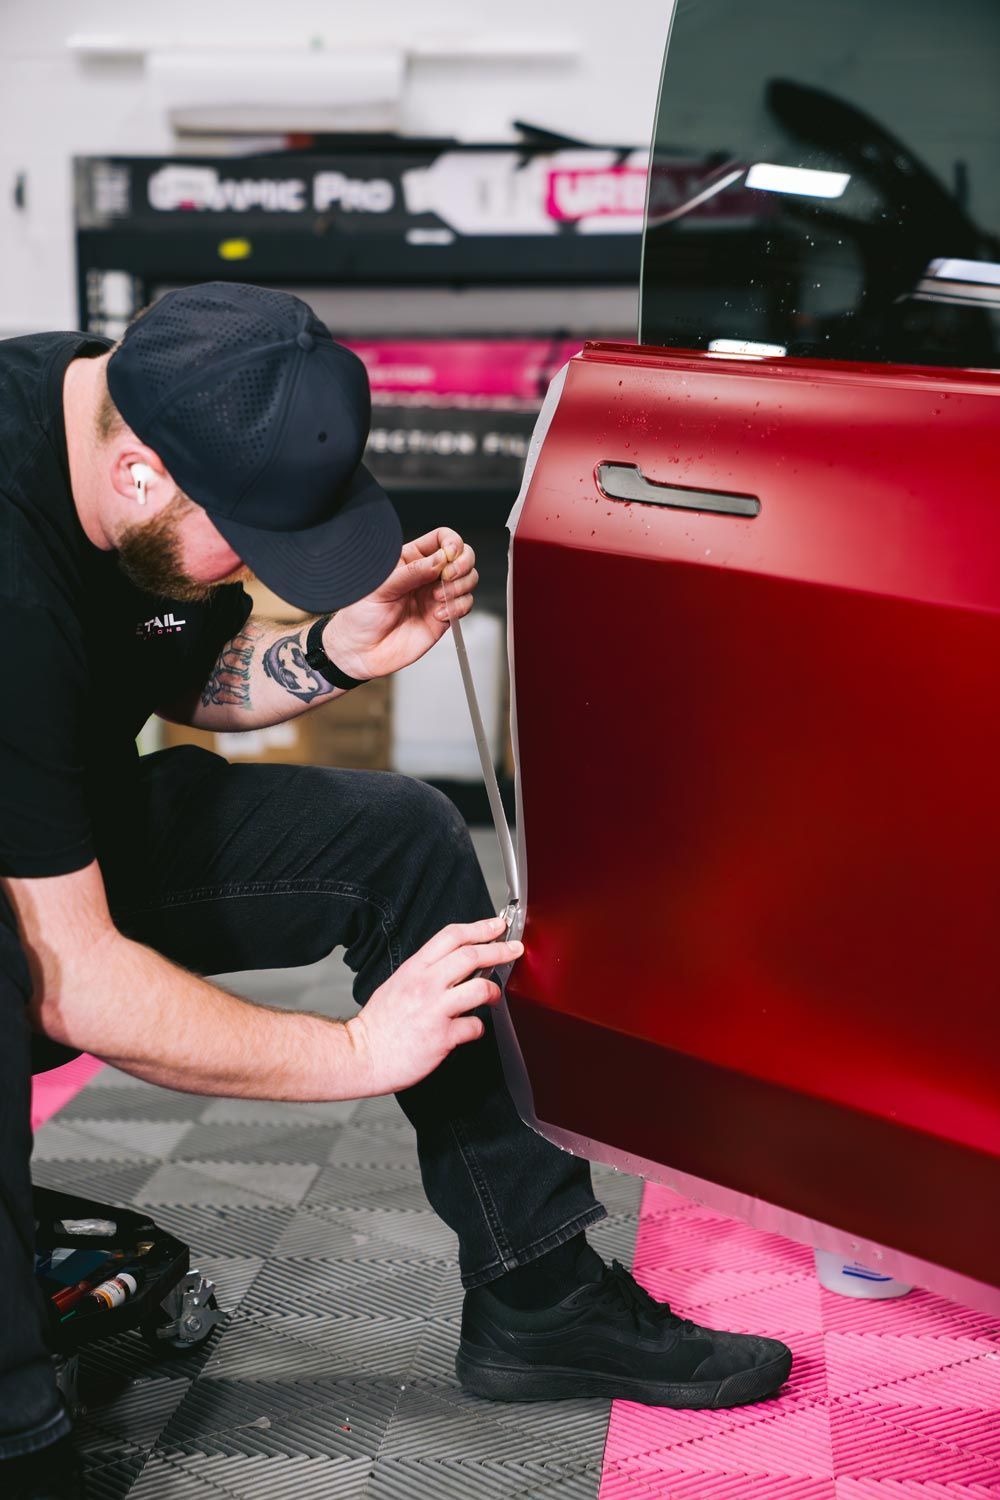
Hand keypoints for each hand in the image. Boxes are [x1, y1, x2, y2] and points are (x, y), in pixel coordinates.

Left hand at [322, 527, 476, 680]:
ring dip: (460, 586)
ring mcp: (437, 595)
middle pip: (463, 556)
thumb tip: (440, 559)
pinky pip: (465, 605)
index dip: (452, 542)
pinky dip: (458, 608)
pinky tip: (439, 614)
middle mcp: (428, 574)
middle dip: (463, 563)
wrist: (362, 650)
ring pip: (469, 579)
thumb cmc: (361, 615)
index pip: (441, 538)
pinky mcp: (444, 616)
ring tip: (437, 599)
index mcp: (411, 559)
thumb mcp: (381, 587)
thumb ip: (412, 571)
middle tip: (448, 576)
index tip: (448, 554)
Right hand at [344, 916, 522, 1095]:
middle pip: (471, 956)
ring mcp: (434, 1010)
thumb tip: (453, 965)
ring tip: (494, 995)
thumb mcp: (398, 983)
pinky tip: (471, 1029)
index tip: (496, 926)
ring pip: (479, 988)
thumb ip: (425, 972)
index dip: (479, 927)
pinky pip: (474, 1026)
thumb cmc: (379, 1024)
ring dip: (494, 990)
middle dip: (499, 949)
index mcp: (414, 969)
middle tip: (513, 949)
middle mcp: (425, 985)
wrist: (361, 1055)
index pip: (451, 936)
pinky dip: (477, 1028)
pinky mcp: (442, 1036)